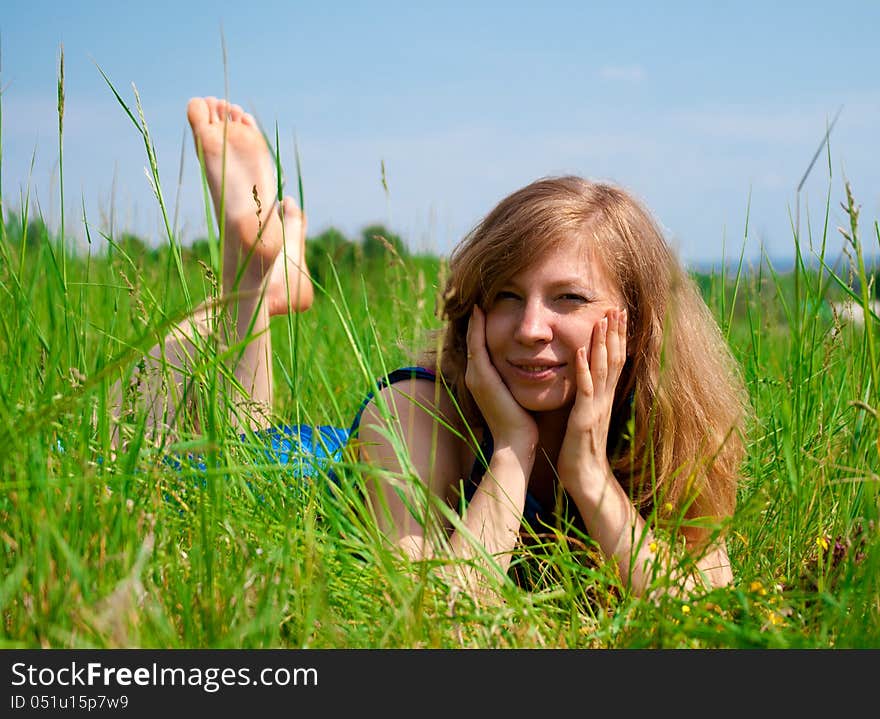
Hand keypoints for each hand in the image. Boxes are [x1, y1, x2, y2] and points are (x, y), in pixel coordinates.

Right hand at [465, 305, 538, 454]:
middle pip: (471, 337)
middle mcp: (473, 374)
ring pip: (471, 337)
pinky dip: (477, 326)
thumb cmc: (522, 421)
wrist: (516, 443)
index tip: (485, 304)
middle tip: (474, 292)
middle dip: (473, 316)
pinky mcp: (481, 377)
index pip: (478, 344)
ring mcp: (474, 375)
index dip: (480, 325)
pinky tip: (481, 309)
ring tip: (477, 295)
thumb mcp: (517, 394)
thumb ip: (515, 379)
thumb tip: (528, 366)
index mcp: (481, 377)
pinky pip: (476, 344)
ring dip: (474, 317)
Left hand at [558, 307, 627, 487]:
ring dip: (602, 343)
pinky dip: (582, 369)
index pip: (615, 361)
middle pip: (615, 359)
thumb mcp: (587, 418)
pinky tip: (579, 351)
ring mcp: (596, 407)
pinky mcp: (584, 418)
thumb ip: (589, 400)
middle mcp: (604, 398)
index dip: (617, 337)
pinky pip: (584, 390)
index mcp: (604, 397)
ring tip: (601, 319)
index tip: (617, 314)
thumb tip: (587, 382)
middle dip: (615, 332)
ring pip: (603, 369)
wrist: (586, 479)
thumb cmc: (582, 451)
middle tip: (617, 307)